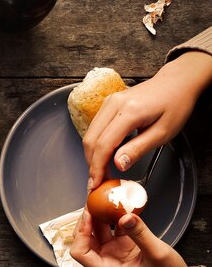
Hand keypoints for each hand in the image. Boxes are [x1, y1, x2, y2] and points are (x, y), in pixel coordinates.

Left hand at [70, 209, 209, 266]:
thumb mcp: (157, 254)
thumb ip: (140, 234)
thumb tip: (125, 217)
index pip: (80, 253)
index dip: (81, 234)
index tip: (88, 216)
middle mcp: (106, 260)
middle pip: (86, 239)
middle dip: (87, 221)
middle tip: (93, 202)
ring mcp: (114, 252)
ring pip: (98, 232)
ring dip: (98, 217)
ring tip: (101, 200)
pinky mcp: (122, 245)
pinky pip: (113, 228)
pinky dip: (113, 217)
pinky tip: (116, 206)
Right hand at [84, 51, 211, 188]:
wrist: (176, 83)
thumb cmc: (175, 105)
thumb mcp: (163, 132)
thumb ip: (138, 149)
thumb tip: (118, 164)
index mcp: (129, 111)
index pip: (104, 144)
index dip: (97, 167)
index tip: (96, 183)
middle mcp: (114, 104)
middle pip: (91, 139)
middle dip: (91, 163)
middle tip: (98, 181)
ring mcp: (109, 102)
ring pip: (90, 134)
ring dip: (92, 155)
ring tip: (101, 171)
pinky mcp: (108, 103)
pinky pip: (95, 127)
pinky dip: (96, 144)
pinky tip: (105, 155)